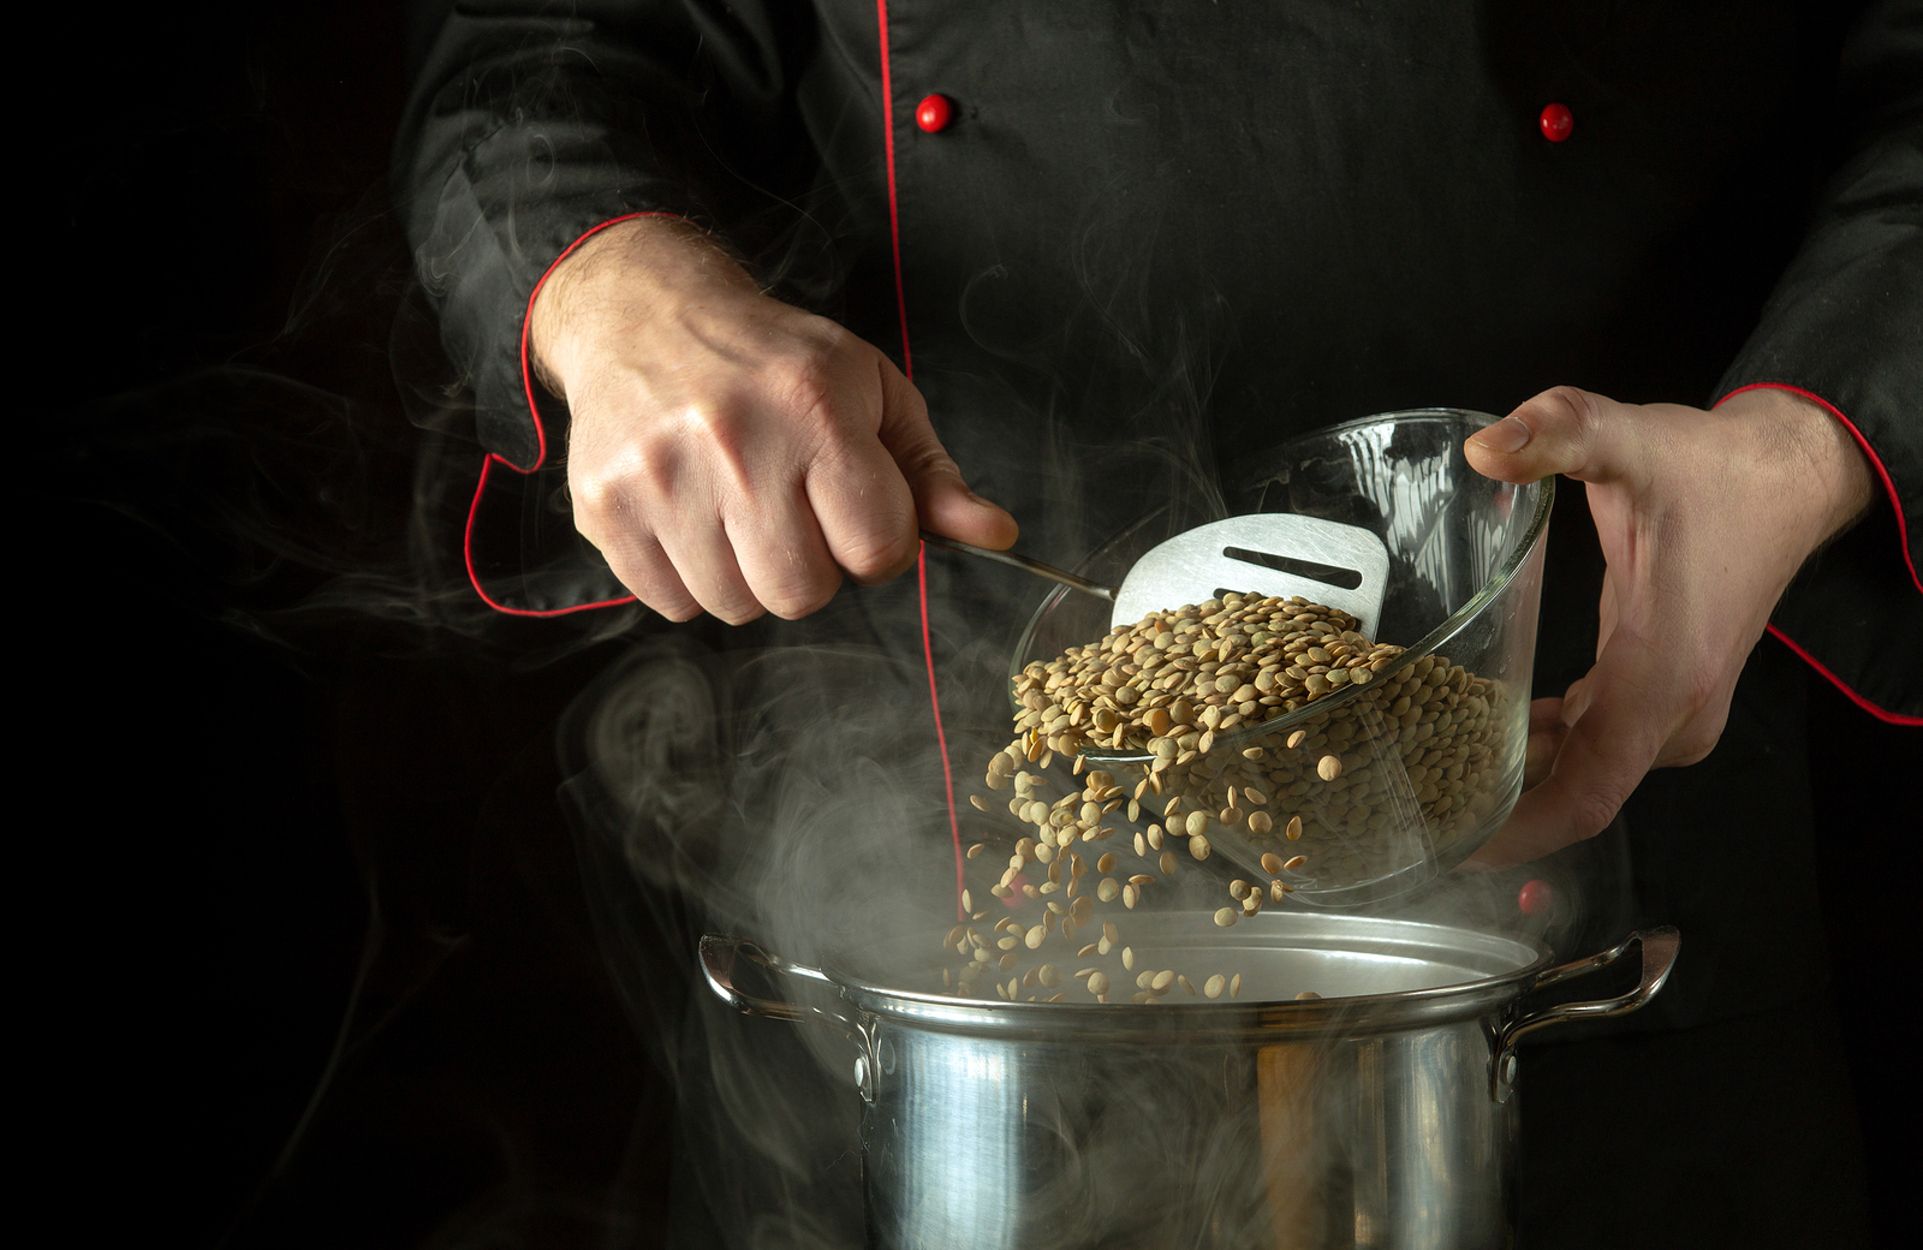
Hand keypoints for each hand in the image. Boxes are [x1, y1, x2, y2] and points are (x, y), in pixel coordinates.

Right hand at [530, 216, 1017, 622]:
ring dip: (749, 575)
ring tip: (738, 508)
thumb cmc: (777, 365)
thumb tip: (998, 534)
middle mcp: (733, 443)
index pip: (877, 551)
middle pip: (803, 594)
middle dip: (812, 567)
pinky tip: (692, 516)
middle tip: (792, 510)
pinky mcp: (604, 507)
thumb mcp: (871, 395)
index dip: (876, 542)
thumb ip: (932, 474)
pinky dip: (690, 578)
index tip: (853, 505)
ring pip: (735, 607)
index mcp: (816, 411)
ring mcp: (658, 478)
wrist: (647, 316)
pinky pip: (671, 604)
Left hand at [1462, 385, 1873, 867]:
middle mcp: (1674, 713)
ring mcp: (1674, 713)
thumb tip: (1486, 445)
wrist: (1788, 478)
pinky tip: (1486, 731)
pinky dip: (1544, 750)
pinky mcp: (1664, 698)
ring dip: (1517, 777)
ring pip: (1585, 773)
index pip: (1589, 794)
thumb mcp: (1631, 440)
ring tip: (1427, 771)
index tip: (1456, 847)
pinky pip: (1596, 748)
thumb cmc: (1715, 472)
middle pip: (1577, 794)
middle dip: (1498, 807)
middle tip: (1408, 800)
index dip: (1522, 832)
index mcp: (1662, 678)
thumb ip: (1560, 432)